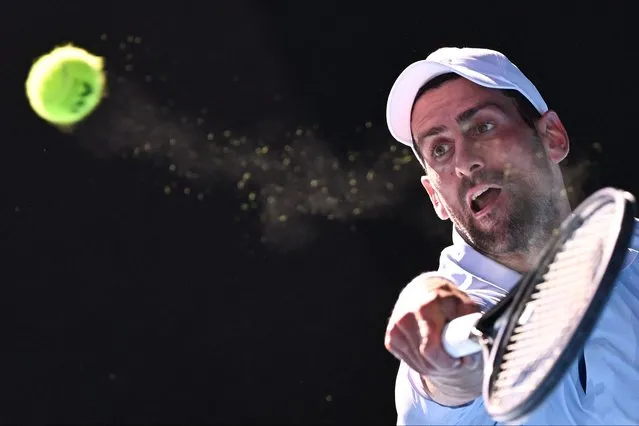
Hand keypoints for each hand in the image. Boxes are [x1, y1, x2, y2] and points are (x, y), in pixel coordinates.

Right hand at [384, 274, 482, 404]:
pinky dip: (423, 364)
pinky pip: (410, 363)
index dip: (448, 361)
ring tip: (447, 355)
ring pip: (419, 364)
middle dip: (445, 366)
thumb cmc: (446, 300)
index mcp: (425, 307)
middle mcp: (406, 317)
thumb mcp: (464, 304)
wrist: (421, 291)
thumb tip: (476, 343)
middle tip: (458, 361)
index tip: (460, 361)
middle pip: (426, 359)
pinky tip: (432, 353)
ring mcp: (395, 328)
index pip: (432, 348)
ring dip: (435, 367)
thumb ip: (472, 322)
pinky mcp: (390, 338)